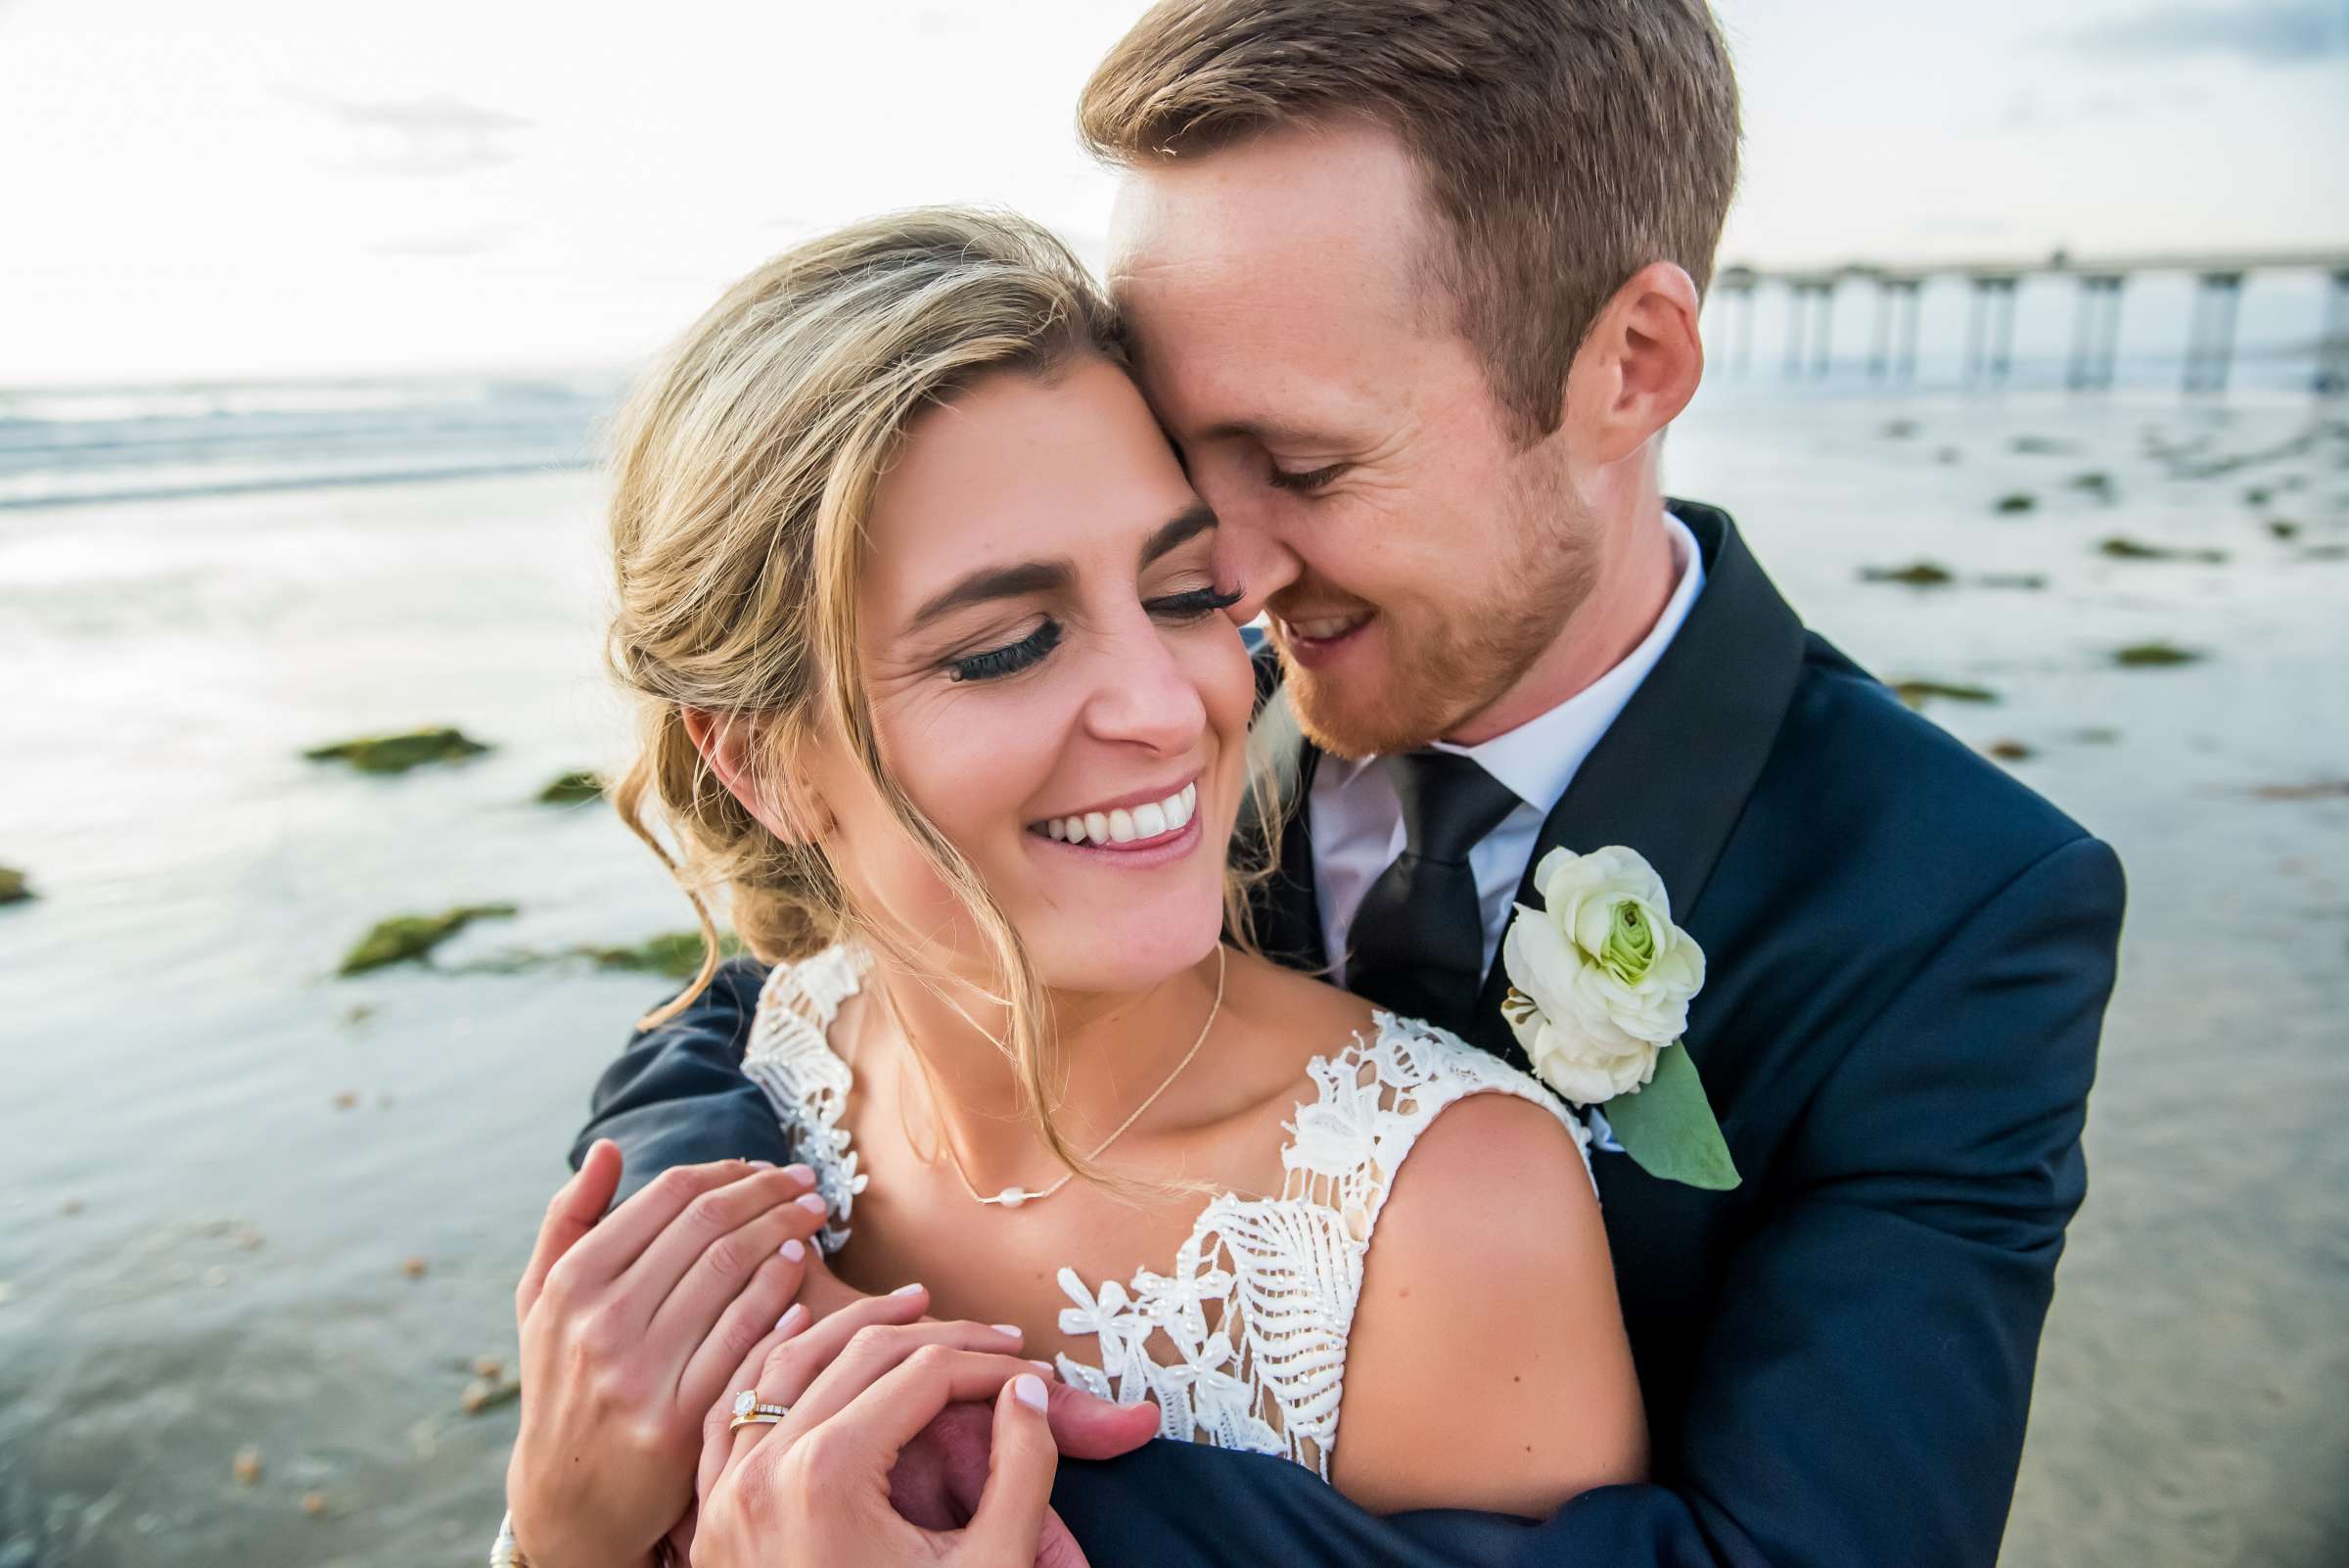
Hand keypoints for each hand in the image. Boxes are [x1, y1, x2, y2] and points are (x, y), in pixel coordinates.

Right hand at [505, 1141, 831, 1567]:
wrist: (568, 1496)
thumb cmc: (564, 1379)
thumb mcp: (541, 1301)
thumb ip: (569, 1220)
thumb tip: (609, 1148)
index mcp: (571, 1281)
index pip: (671, 1195)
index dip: (731, 1170)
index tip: (768, 1166)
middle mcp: (600, 1321)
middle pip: (709, 1226)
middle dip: (770, 1192)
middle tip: (809, 1183)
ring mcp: (638, 1372)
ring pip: (732, 1271)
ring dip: (785, 1232)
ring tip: (813, 1217)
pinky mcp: (677, 1419)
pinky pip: (743, 1336)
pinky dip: (779, 1293)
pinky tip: (801, 1272)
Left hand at [693, 1292, 1069, 1567]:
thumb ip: (1022, 1472)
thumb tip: (1027, 1394)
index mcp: (830, 1475)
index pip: (923, 1374)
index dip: (989, 1363)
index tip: (1036, 1371)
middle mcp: (764, 1471)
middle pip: (860, 1356)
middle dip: (938, 1340)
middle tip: (995, 1344)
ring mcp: (727, 1495)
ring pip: (783, 1366)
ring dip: (850, 1328)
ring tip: (915, 1310)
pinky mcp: (710, 1520)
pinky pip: (730, 1415)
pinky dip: (769, 1365)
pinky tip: (803, 1336)